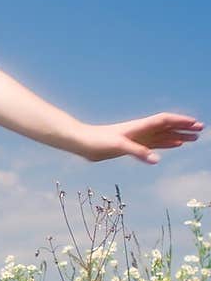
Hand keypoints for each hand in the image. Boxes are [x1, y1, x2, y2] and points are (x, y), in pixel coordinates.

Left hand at [83, 112, 203, 163]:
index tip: (195, 124)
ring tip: (193, 138)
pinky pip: (154, 143)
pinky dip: (166, 144)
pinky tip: (174, 145)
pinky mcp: (132, 145)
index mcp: (139, 127)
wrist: (82, 142)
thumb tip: (156, 160)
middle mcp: (140, 130)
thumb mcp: (118, 146)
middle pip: (167, 127)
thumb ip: (138, 152)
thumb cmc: (97, 141)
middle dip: (184, 128)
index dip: (180, 122)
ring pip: (163, 135)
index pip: (164, 121)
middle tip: (201, 130)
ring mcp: (137, 138)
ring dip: (178, 136)